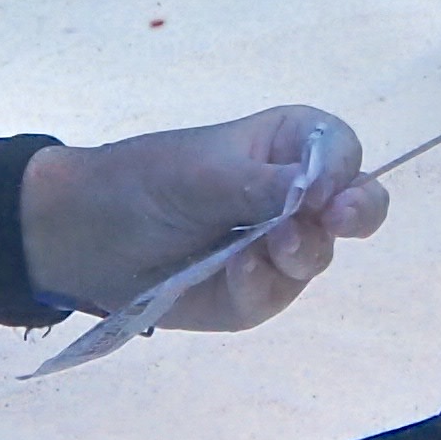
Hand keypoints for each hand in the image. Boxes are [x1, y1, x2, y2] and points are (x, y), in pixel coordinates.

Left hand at [19, 106, 391, 330]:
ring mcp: (279, 247)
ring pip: (320, 255)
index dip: (340, 168)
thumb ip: (261, 184)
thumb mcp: (201, 174)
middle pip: (356, 205)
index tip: (323, 189)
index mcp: (285, 145)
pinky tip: (234, 274)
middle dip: (356, 214)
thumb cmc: (143, 181)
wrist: (84, 236)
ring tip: (263, 249)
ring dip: (298, 252)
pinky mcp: (257, 292)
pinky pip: (278, 293)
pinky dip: (260, 285)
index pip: (339, 150)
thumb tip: (317, 187)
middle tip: (337, 220)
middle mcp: (294, 196)